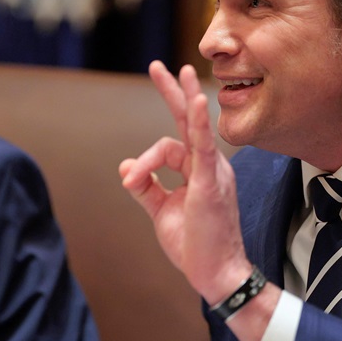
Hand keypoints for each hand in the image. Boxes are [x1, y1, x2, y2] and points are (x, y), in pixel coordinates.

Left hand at [118, 61, 251, 305]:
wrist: (216, 275)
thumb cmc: (195, 245)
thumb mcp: (162, 211)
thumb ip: (145, 186)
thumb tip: (125, 164)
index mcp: (199, 171)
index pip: (170, 146)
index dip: (144, 159)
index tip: (129, 178)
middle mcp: (209, 166)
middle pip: (188, 121)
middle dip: (173, 91)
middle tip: (159, 66)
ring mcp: (212, 173)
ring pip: (184, 136)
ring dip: (169, 120)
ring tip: (162, 97)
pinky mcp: (210, 184)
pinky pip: (205, 147)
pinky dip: (201, 122)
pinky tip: (196, 100)